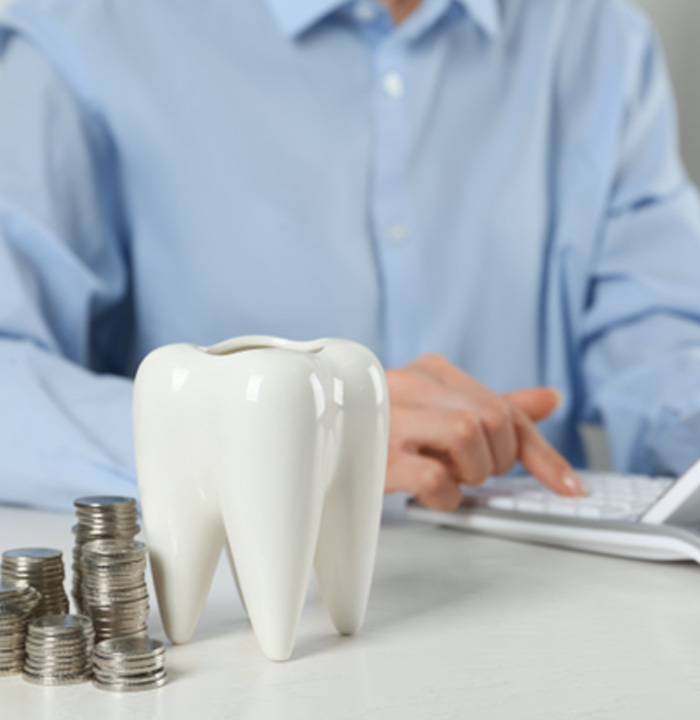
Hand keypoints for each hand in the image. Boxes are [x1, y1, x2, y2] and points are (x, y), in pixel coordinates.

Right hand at [385, 353, 586, 510]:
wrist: (321, 445)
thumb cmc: (385, 431)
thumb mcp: (440, 413)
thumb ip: (495, 407)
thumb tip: (550, 399)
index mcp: (430, 370)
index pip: (504, 407)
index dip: (542, 452)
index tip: (568, 486)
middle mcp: (410, 384)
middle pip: (493, 419)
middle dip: (496, 460)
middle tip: (472, 471)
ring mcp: (390, 418)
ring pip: (469, 435)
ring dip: (470, 472)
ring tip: (446, 475)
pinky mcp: (376, 455)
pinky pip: (436, 478)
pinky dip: (446, 496)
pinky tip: (430, 493)